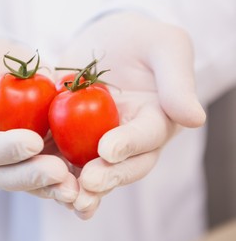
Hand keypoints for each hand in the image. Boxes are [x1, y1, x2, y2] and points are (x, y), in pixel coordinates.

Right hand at [0, 39, 77, 203]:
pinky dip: (69, 179)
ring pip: (33, 182)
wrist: (4, 70)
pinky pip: (52, 173)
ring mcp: (16, 162)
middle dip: (34, 176)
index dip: (7, 150)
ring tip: (77, 190)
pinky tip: (87, 183)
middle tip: (59, 172)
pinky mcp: (39, 158)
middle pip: (9, 176)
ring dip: (54, 188)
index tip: (33, 142)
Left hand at [57, 12, 205, 218]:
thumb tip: (194, 119)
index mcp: (156, 120)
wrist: (106, 41)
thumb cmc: (141, 41)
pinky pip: (67, 161)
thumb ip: (177, 81)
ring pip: (96, 172)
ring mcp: (101, 143)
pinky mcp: (73, 140)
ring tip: (69, 199)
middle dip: (108, 176)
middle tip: (89, 182)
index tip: (108, 149)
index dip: (129, 144)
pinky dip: (58, 176)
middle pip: (124, 165)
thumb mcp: (166, 46)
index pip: (147, 136)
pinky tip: (46, 188)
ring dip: (83, 189)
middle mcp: (131, 140)